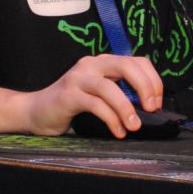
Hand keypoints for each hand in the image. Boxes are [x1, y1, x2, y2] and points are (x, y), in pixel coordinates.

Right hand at [24, 54, 165, 138]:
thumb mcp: (100, 95)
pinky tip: (117, 131)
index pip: (136, 61)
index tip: (157, 103)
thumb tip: (149, 108)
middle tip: (152, 109)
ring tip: (134, 126)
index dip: (153, 80)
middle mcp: (91, 64)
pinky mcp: (68, 95)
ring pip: (110, 87)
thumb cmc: (71, 105)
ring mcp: (78, 78)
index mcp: (103, 63)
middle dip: (145, 87)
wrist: (35, 111)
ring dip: (126, 108)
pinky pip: (95, 104)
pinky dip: (111, 119)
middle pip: (126, 66)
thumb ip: (120, 94)